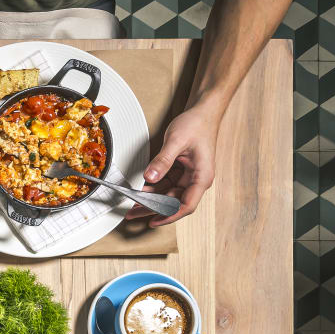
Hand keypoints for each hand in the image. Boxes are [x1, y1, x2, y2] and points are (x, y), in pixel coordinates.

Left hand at [127, 104, 218, 226]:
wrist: (202, 112)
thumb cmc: (197, 124)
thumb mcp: (176, 141)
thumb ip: (163, 161)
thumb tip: (150, 178)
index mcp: (202, 177)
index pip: (186, 205)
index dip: (169, 216)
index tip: (153, 221)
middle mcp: (196, 180)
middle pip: (174, 202)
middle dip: (153, 209)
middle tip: (132, 213)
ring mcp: (188, 177)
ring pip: (168, 195)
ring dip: (151, 200)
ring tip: (132, 206)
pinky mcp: (181, 172)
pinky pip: (165, 185)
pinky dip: (153, 189)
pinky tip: (140, 191)